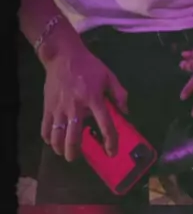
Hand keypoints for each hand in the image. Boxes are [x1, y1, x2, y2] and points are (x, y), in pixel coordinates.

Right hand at [42, 43, 127, 161]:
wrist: (63, 55)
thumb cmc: (88, 66)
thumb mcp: (109, 75)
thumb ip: (119, 93)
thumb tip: (126, 112)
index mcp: (94, 98)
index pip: (105, 124)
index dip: (110, 141)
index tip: (111, 152)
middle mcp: (76, 106)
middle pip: (74, 137)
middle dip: (75, 152)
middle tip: (76, 157)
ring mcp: (59, 107)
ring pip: (57, 135)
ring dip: (60, 148)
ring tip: (64, 152)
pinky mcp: (47, 106)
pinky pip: (45, 127)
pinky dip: (48, 138)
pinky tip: (52, 140)